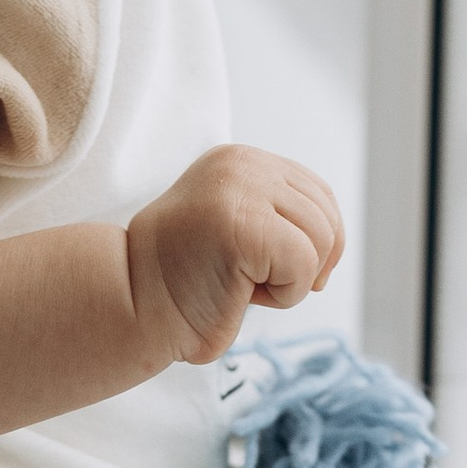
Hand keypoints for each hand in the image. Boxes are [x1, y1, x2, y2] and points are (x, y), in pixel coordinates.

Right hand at [126, 147, 345, 368]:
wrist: (133, 306)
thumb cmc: (184, 282)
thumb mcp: (234, 228)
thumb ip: (274, 215)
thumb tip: (333, 235)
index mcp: (239, 161)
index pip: (318, 193)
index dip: (320, 241)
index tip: (290, 273)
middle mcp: (242, 165)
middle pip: (327, 214)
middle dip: (308, 262)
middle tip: (259, 284)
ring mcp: (241, 188)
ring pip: (321, 239)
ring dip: (292, 281)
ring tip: (243, 286)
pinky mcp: (244, 223)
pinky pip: (304, 263)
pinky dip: (283, 294)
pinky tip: (241, 294)